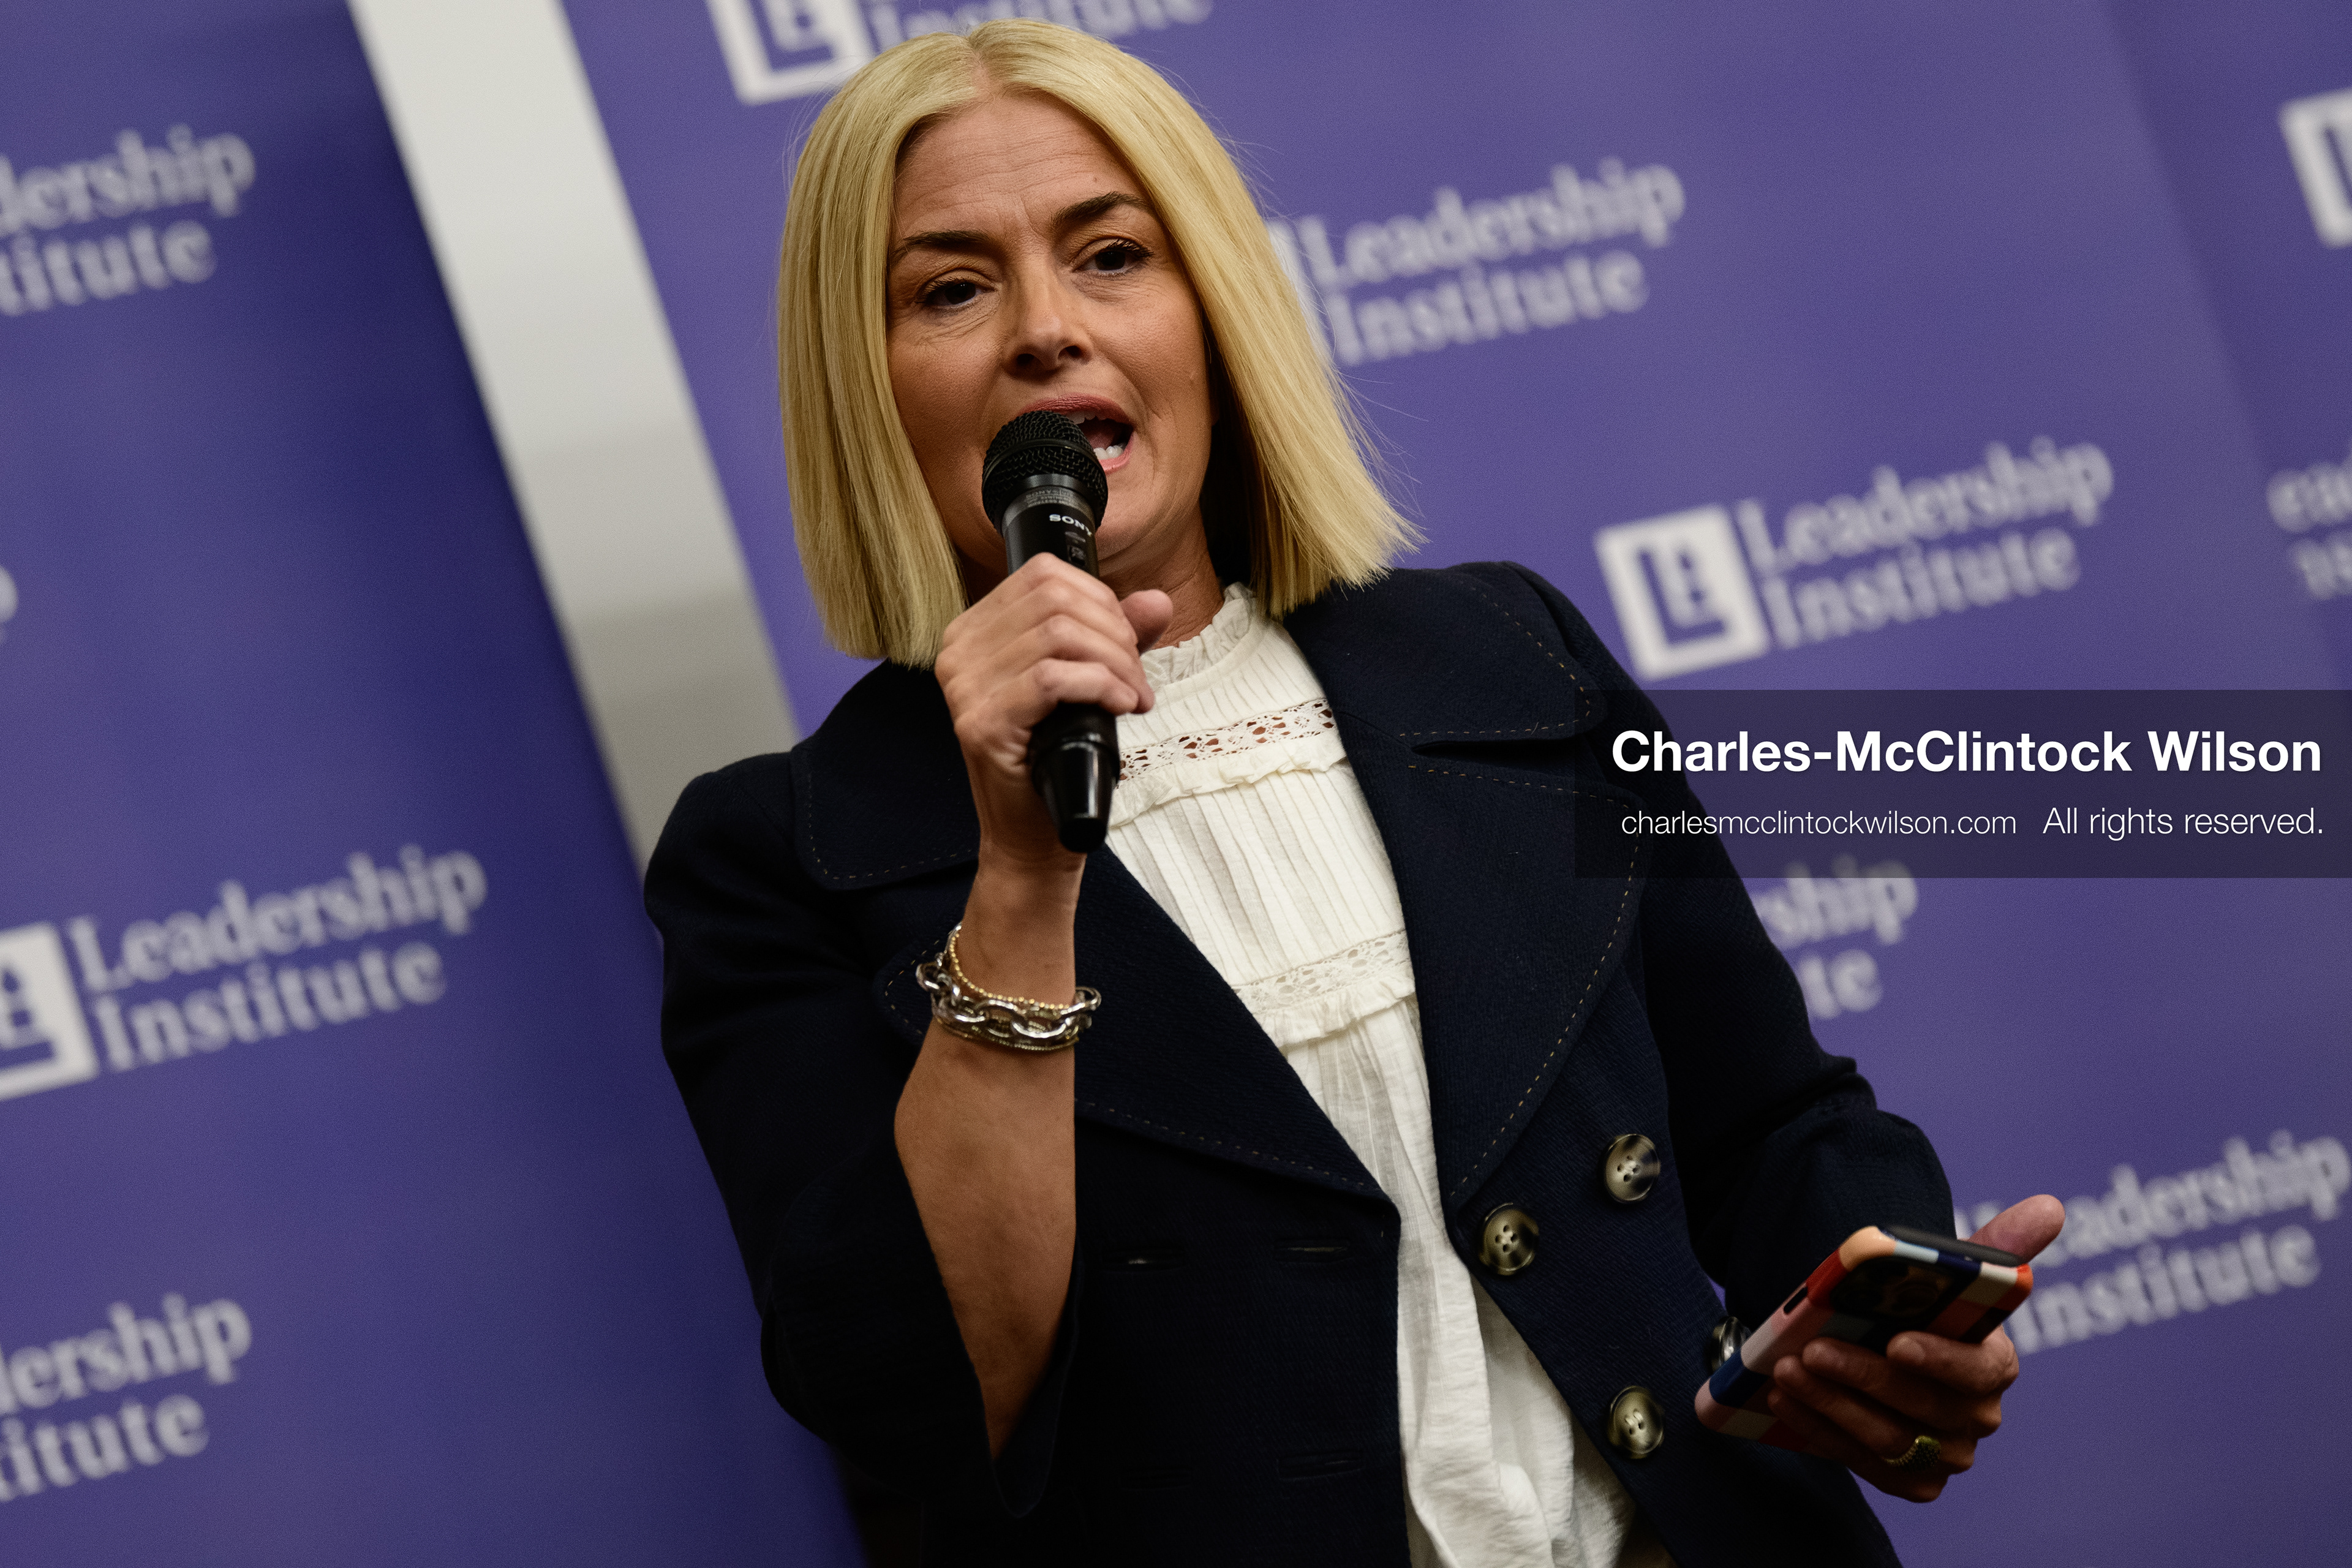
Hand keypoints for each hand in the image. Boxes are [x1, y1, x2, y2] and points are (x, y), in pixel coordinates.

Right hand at [935, 555, 1173, 870]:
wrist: (1031, 834)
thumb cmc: (1054, 757)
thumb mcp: (1088, 683)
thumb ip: (1115, 636)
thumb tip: (1156, 600)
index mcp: (973, 631)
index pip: (1043, 575)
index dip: (1099, 599)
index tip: (1127, 643)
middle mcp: (958, 652)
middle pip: (1054, 601)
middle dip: (1113, 634)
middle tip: (1135, 676)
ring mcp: (964, 688)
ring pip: (1057, 636)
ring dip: (1114, 663)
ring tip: (1133, 696)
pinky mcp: (982, 723)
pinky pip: (1051, 678)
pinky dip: (1098, 685)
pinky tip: (1119, 705)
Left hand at [1764, 1195, 2064, 1501]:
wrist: (1884, 1354)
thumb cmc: (1920, 1311)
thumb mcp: (1950, 1276)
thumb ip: (1996, 1246)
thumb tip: (2049, 1206)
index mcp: (1994, 1365)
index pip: (1979, 1369)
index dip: (1940, 1360)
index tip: (1897, 1342)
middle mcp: (1976, 1417)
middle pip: (1923, 1406)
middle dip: (1863, 1377)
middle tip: (1812, 1349)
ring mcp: (1944, 1453)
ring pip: (1888, 1440)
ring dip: (1831, 1404)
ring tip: (1786, 1371)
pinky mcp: (1910, 1479)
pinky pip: (1863, 1464)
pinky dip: (1819, 1430)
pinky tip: (1784, 1401)